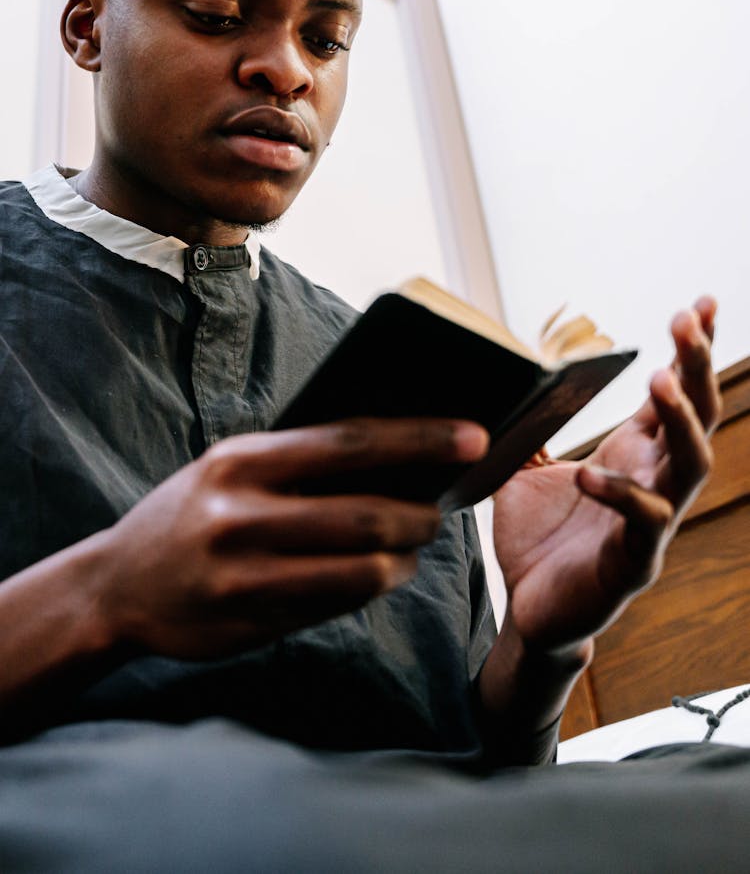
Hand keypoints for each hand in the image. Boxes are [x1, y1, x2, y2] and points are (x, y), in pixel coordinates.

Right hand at [95, 418, 487, 659]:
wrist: (115, 586)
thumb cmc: (191, 512)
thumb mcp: (229, 468)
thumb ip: (298, 460)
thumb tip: (394, 455)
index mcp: (242, 461)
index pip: (350, 442)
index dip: (420, 438)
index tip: (474, 436)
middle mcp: (241, 516)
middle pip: (365, 515)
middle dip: (419, 514)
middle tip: (443, 509)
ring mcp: (244, 576)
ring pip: (359, 571)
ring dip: (402, 562)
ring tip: (411, 549)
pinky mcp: (250, 623)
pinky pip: (333, 607)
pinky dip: (367, 590)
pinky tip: (374, 577)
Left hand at [491, 297, 719, 653]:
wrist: (530, 610)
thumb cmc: (539, 538)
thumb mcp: (527, 468)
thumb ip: (529, 427)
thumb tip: (508, 377)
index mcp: (635, 454)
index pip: (675, 392)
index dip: (691, 349)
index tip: (702, 302)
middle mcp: (655, 481)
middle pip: (696, 416)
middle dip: (696, 366)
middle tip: (688, 321)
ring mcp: (653, 523)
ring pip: (691, 466)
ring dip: (681, 420)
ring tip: (662, 380)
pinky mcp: (633, 562)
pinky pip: (641, 524)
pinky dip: (618, 495)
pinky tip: (587, 474)